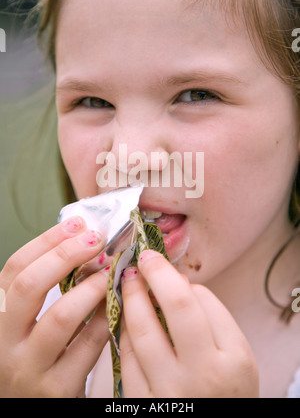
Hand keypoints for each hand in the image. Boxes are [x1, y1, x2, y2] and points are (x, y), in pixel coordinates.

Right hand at [0, 217, 109, 397]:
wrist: (31, 406)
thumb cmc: (36, 355)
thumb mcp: (28, 321)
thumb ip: (46, 286)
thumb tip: (83, 240)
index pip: (15, 268)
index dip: (47, 241)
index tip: (79, 223)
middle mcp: (4, 341)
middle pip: (29, 286)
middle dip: (66, 255)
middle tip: (97, 240)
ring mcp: (28, 368)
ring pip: (61, 316)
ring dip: (92, 287)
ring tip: (112, 271)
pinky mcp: (56, 389)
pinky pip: (87, 346)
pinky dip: (106, 318)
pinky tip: (119, 303)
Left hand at [120, 250, 258, 397]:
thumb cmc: (226, 389)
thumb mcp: (235, 354)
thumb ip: (213, 317)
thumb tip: (177, 283)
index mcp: (231, 360)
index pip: (197, 304)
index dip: (169, 276)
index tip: (155, 259)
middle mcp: (201, 377)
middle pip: (171, 311)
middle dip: (149, 278)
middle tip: (138, 261)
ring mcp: (168, 394)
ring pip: (140, 334)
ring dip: (130, 302)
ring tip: (127, 284)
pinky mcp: (141, 405)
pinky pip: (126, 361)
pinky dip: (124, 335)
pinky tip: (125, 320)